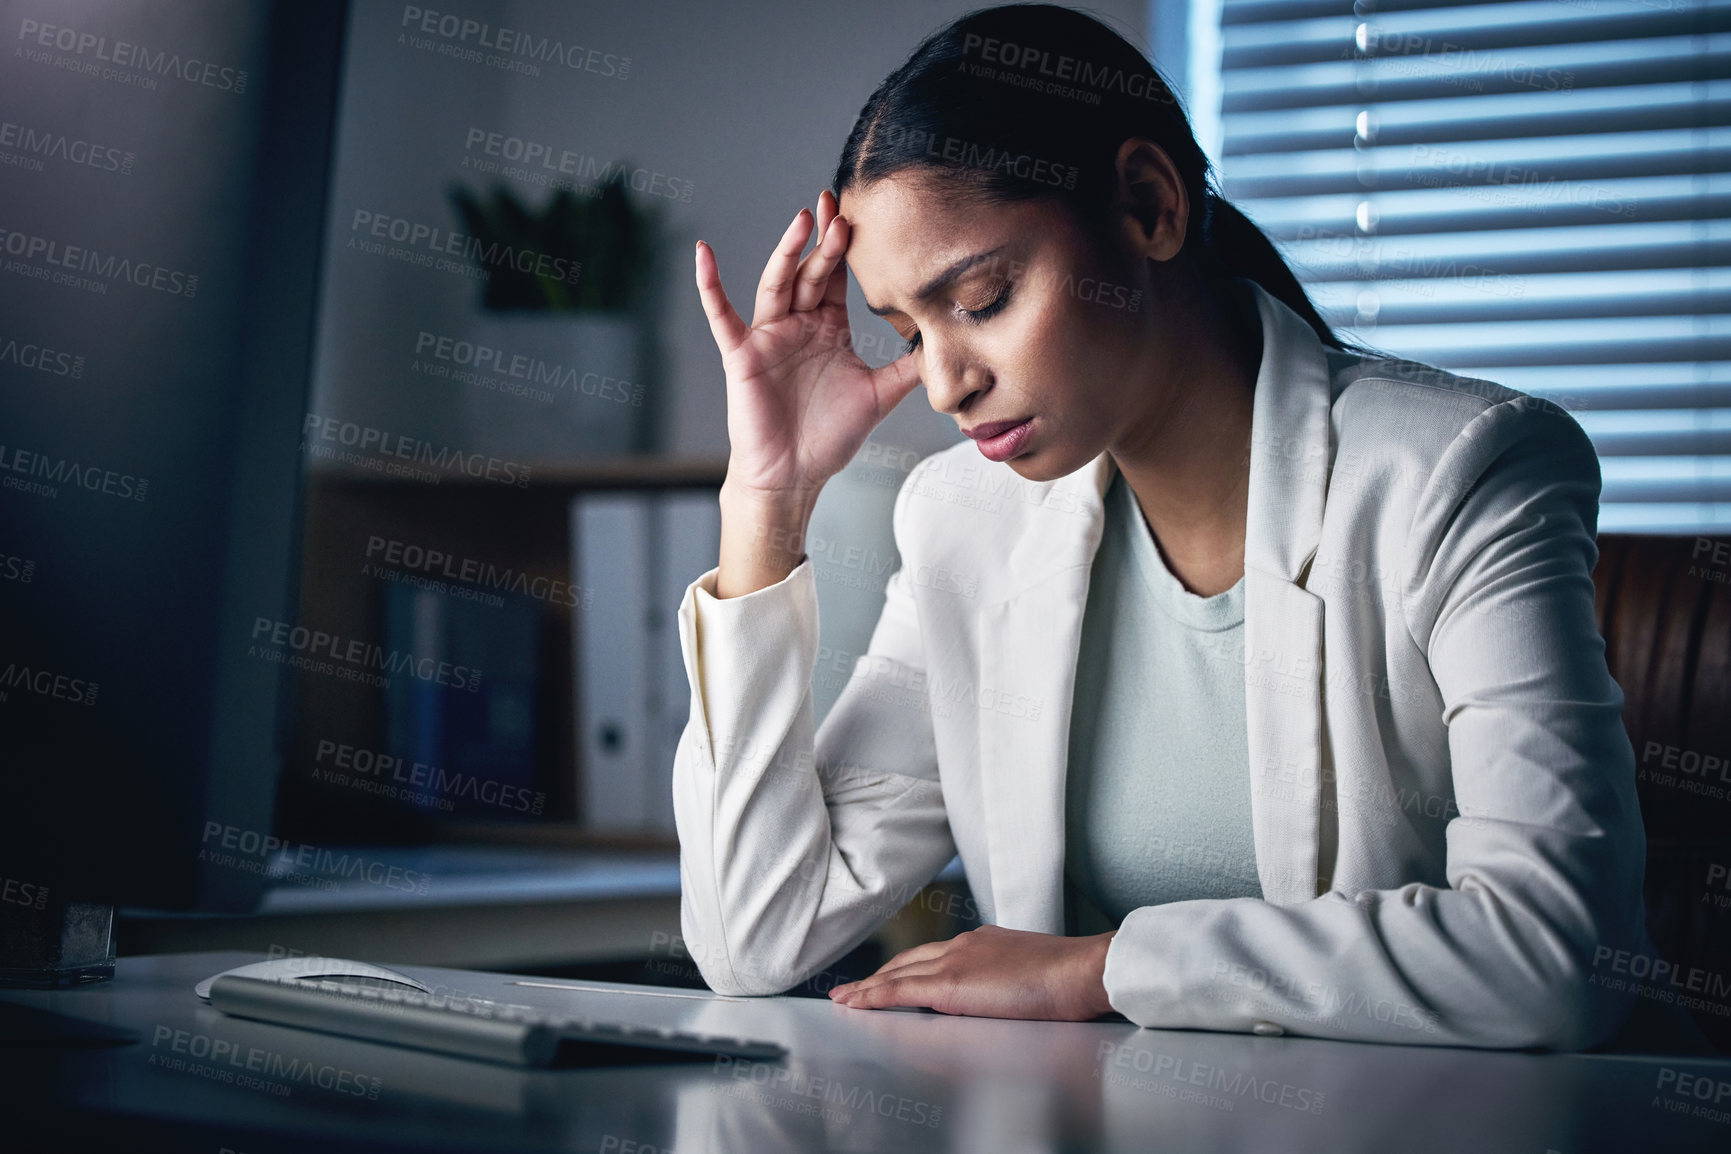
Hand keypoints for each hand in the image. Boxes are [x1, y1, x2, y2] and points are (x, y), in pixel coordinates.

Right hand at [695, 189, 922, 502]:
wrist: (792, 475)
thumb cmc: (828, 437)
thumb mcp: (879, 396)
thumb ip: (908, 368)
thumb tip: (946, 345)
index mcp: (828, 328)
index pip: (838, 277)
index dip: (847, 247)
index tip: (860, 214)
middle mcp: (798, 324)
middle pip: (811, 272)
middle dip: (825, 239)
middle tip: (839, 207)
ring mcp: (768, 336)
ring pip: (777, 283)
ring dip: (787, 251)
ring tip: (802, 220)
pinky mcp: (741, 354)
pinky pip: (722, 314)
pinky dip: (710, 284)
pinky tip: (703, 254)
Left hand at [827, 926, 1117, 1020]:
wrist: (1082, 969)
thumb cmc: (1072, 978)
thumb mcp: (1034, 973)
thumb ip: (1011, 980)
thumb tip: (1006, 997)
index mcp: (985, 941)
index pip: (936, 954)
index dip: (908, 965)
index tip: (892, 973)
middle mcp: (964, 944)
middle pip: (909, 959)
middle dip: (880, 974)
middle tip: (855, 987)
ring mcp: (956, 960)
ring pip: (898, 973)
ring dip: (869, 986)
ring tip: (845, 998)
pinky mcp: (951, 983)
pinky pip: (900, 990)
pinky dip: (873, 996)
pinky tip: (855, 1003)